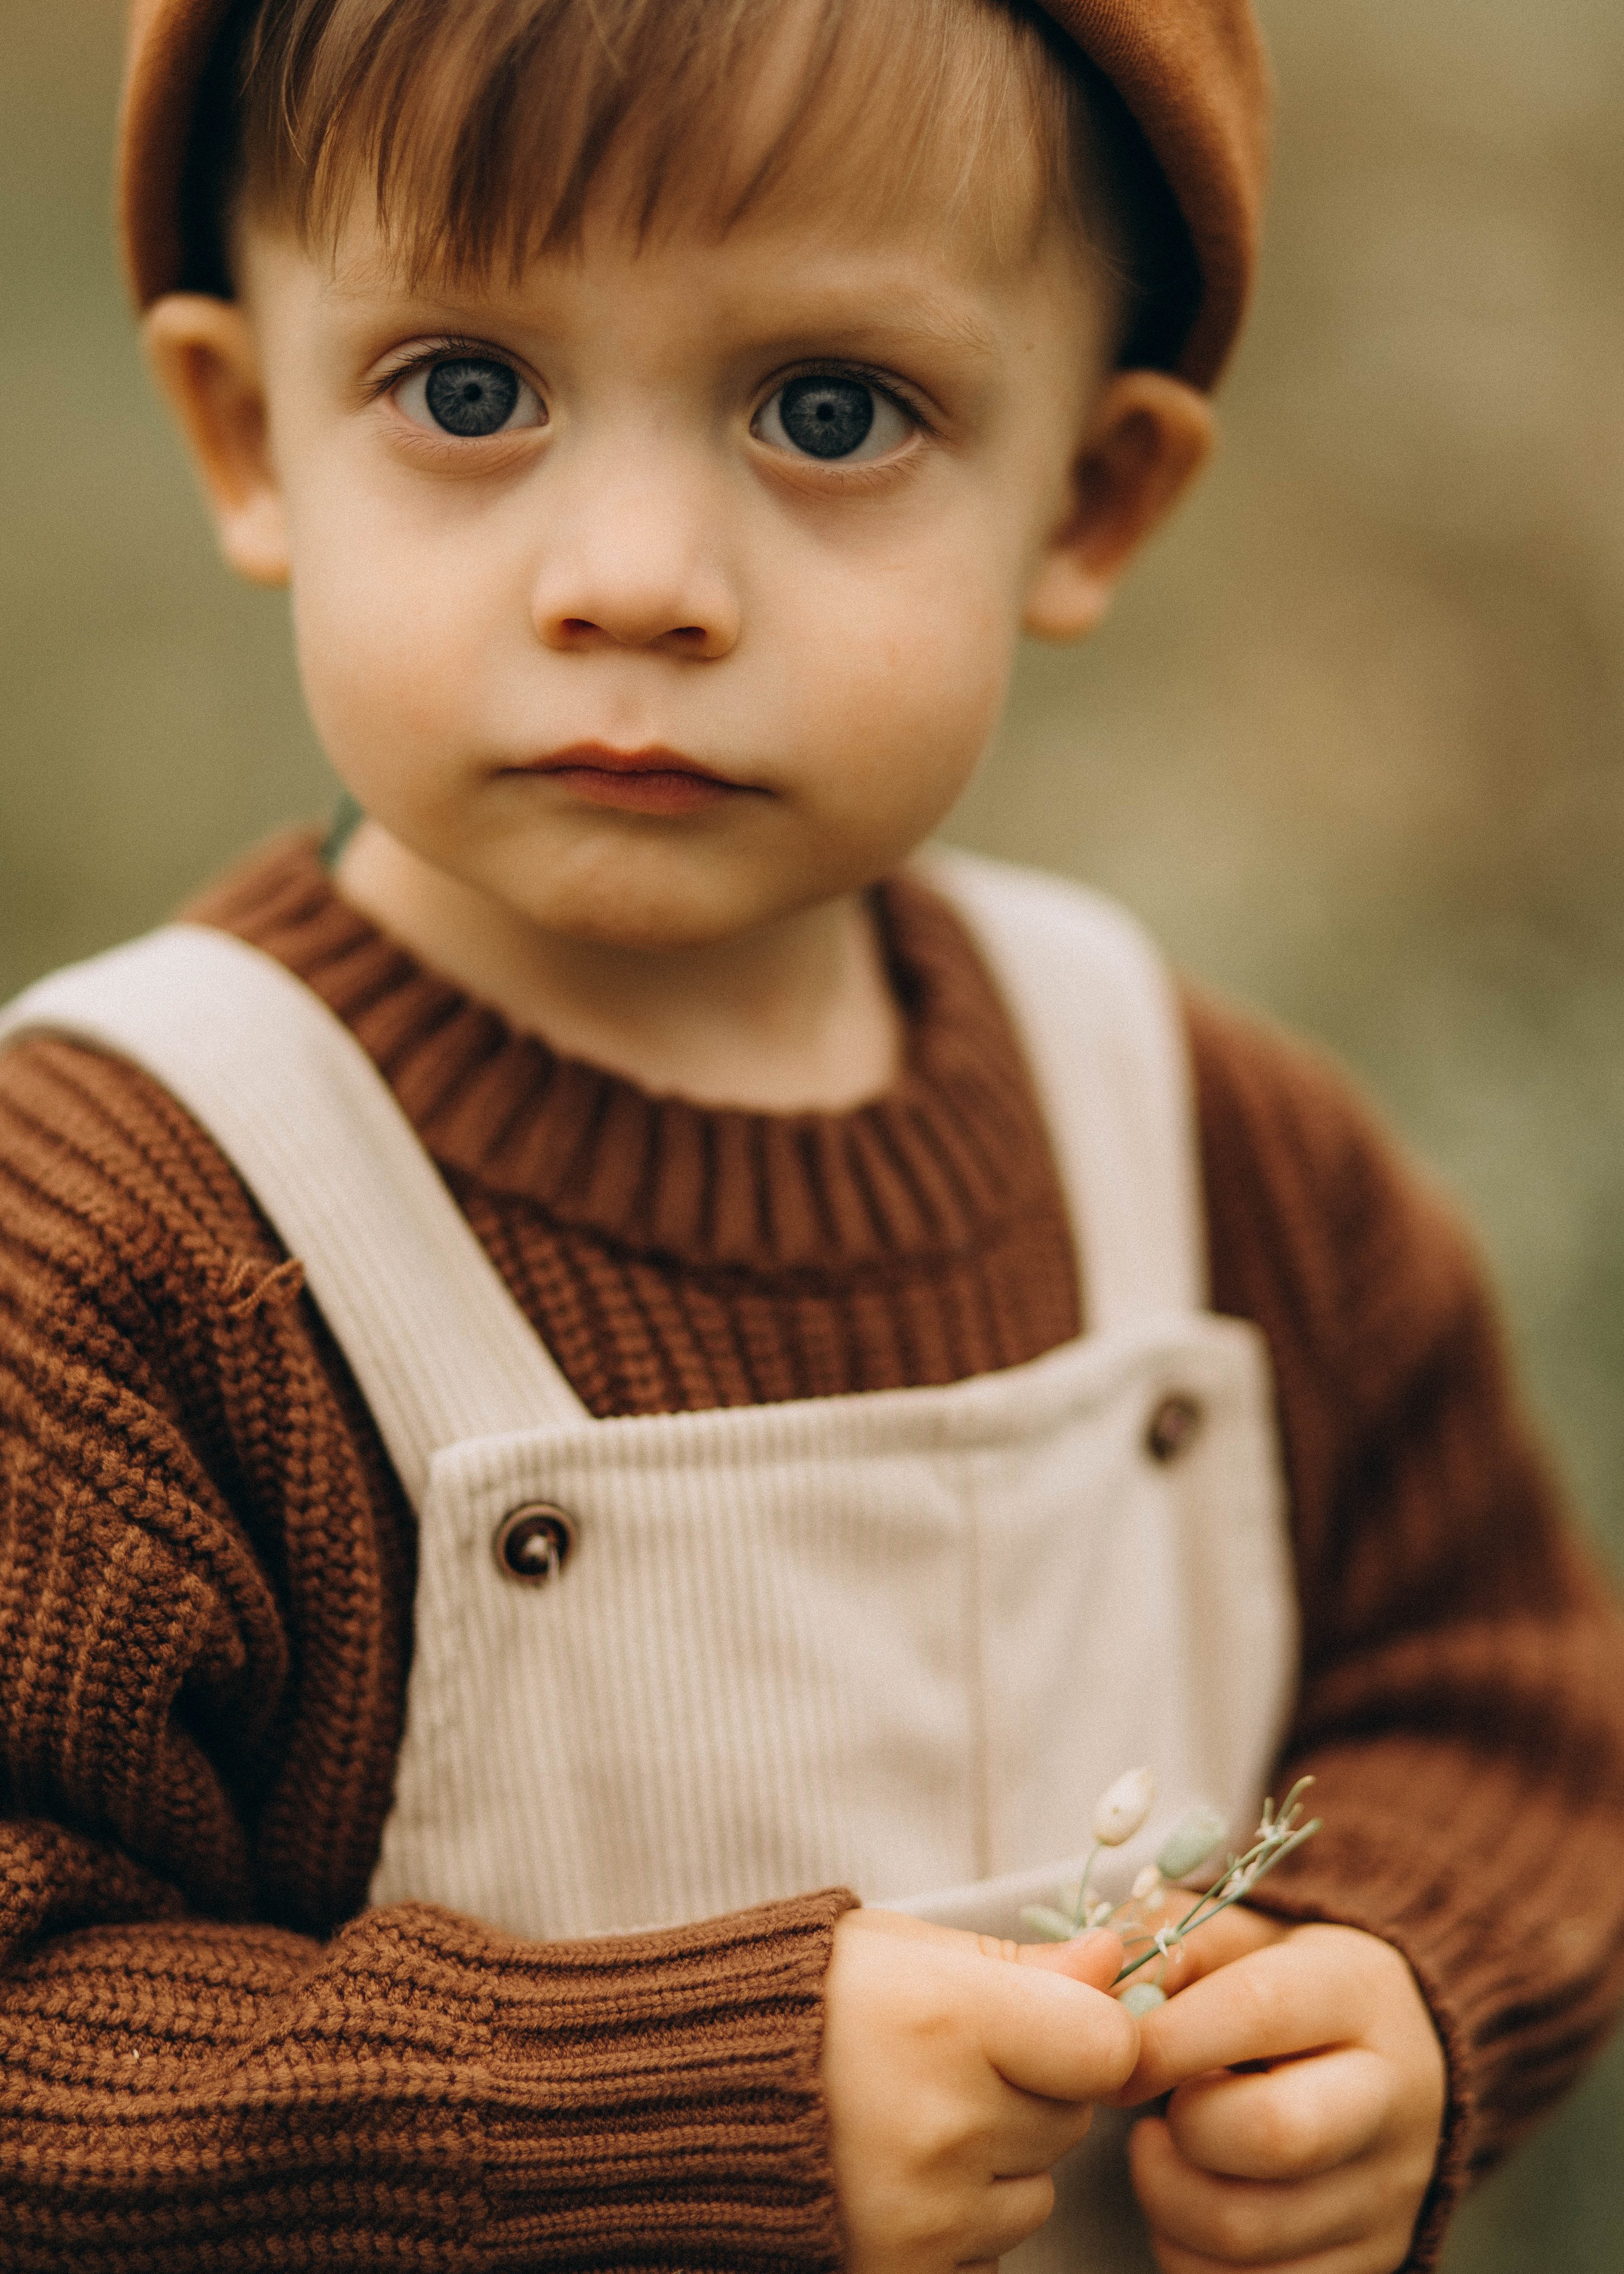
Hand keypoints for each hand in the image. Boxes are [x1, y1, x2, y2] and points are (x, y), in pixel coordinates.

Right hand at [821, 1907, 1140, 2272]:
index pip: (1107, 2047)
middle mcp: (945, 2122)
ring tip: (910, 2119)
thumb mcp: (903, 1949)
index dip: (1086, 2033)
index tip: (1045, 2023)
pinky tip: (896, 2176)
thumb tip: (1112, 1961)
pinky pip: (990, 2253)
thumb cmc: (802, 2001)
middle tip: (943, 2063)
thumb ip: (1019, 1963)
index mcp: (949, 2018)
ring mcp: (926, 2212)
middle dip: (1030, 2091)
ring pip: (1036, 2192)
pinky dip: (960, 2223)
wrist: (684, 2092)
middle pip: (1071, 2119)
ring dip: (996, 2163)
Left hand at [1112, 1908, 1446, 2273]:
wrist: (1398, 2060)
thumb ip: (1171, 1942)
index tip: (1117, 2054)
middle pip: (1273, 2133)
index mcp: (1357, 1991)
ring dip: (1168, 2199)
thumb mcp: (1244, 1936)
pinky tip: (1188, 2204)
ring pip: (1251, 2229)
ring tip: (1161, 2155)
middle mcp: (1389, 2095)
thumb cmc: (1290, 1990)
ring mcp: (1388, 2190)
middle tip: (1152, 2113)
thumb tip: (1103, 1985)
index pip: (1257, 2010)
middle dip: (1181, 2129)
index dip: (1165, 2037)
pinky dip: (1192, 2256)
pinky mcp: (1374, 2257)